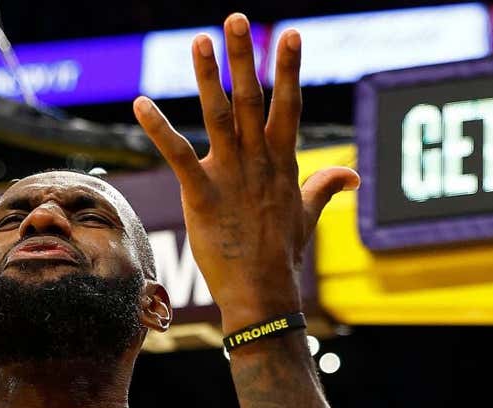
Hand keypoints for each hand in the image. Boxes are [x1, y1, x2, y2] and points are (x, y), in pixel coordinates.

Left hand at [133, 13, 357, 330]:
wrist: (263, 294)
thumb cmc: (282, 257)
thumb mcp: (307, 216)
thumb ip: (324, 188)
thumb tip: (352, 176)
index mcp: (282, 163)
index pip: (288, 105)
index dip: (288, 68)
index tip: (290, 33)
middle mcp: (258, 161)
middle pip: (254, 99)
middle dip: (246, 57)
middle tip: (237, 18)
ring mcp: (231, 176)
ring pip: (220, 116)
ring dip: (208, 77)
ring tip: (199, 41)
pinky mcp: (202, 195)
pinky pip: (177, 155)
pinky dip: (158, 129)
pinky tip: (140, 103)